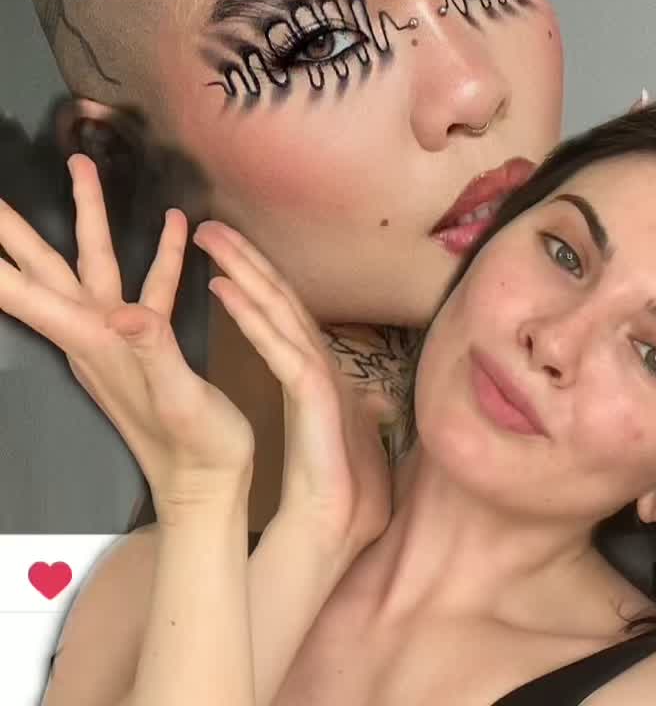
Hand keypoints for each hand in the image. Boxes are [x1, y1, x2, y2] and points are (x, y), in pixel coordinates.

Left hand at [0, 154, 253, 518]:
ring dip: (86, 216)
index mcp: (97, 344)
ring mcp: (119, 338)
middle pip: (43, 270)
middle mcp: (96, 336)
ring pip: (92, 263)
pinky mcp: (148, 343)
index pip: (30, 297)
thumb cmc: (196, 451)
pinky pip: (149, 285)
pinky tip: (176, 227)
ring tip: (81, 167)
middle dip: (15, 230)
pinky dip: (160, 253)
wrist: (207, 490)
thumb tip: (128, 313)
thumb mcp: (178, 399)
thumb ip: (153, 351)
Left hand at [193, 221, 392, 562]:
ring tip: (210, 239)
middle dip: (246, 254)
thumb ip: (331, 398)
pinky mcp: (312, 395)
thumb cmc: (331, 481)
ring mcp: (317, 374)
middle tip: (210, 222)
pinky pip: (277, 345)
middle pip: (279, 294)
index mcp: (312, 365)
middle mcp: (316, 359)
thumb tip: (349, 386)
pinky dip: (250, 315)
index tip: (225, 245)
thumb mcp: (325, 427)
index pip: (282, 306)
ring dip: (245, 268)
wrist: (332, 528)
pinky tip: (222, 289)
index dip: (256, 272)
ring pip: (279, 307)